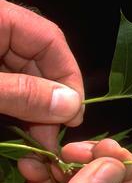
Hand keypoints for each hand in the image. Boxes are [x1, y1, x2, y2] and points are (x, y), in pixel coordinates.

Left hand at [0, 0, 83, 150]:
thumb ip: (22, 92)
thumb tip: (71, 106)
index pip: (50, 40)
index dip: (69, 77)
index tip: (74, 115)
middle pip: (38, 61)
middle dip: (48, 101)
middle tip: (51, 138)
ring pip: (21, 78)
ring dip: (31, 110)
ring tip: (37, 142)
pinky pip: (4, 87)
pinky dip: (13, 107)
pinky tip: (19, 129)